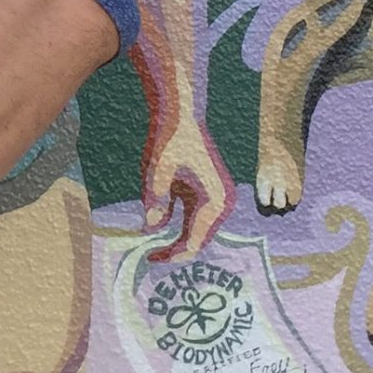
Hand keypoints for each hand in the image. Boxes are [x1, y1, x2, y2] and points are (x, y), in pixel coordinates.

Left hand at [143, 114, 233, 259]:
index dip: (172, 255)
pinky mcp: (208, 191)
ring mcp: (217, 197)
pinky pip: (193, 215)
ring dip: (176, 237)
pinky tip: (158, 224)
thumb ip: (156, 200)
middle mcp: (222, 203)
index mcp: (215, 201)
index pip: (194, 242)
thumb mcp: (157, 169)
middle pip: (198, 238)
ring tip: (153, 247)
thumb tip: (150, 228)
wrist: (181, 113)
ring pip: (196, 228)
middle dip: (175, 249)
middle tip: (150, 257)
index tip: (151, 259)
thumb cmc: (170, 139)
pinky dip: (178, 223)